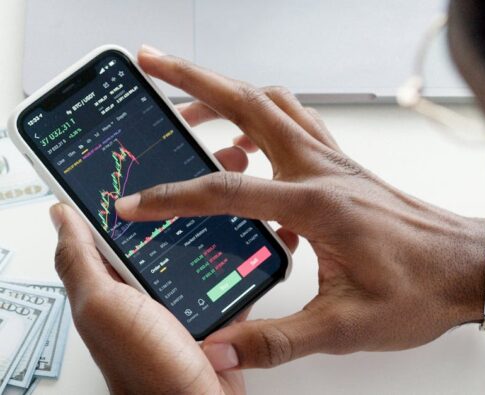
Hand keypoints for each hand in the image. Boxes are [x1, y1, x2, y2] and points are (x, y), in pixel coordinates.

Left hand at [50, 131, 297, 393]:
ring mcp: (180, 294)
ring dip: (217, 212)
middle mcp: (145, 283)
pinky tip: (254, 231)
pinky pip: (224, 268)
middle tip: (209, 157)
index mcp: (114, 278)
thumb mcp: (104, 309)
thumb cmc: (149, 372)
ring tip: (238, 184)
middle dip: (186, 186)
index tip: (149, 151)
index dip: (129, 182)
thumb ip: (81, 262)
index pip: (115, 217)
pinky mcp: (212, 306)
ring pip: (197, 240)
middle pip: (163, 222)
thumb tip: (60, 214)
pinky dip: (238, 249)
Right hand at [116, 45, 484, 369]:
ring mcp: (333, 162)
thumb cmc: (420, 289)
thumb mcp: (344, 327)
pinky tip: (246, 155)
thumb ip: (276, 340)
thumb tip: (221, 352)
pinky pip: (294, 127)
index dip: (174, 197)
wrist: (468, 267)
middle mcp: (321, 170)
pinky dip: (260, 124)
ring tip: (188, 110)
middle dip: (193, 80)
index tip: (137, 203)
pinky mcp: (341, 169)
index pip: (227, 190)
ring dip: (227, 96)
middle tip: (153, 64)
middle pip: (248, 104)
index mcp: (316, 204)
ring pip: (272, 107)